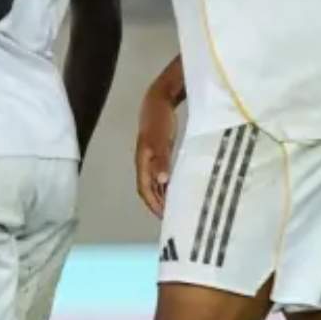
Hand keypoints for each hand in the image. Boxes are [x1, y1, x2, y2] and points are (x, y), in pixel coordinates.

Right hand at [135, 86, 178, 218]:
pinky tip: (178, 188)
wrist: (159, 101)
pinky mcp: (160, 153)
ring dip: (163, 195)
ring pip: (155, 182)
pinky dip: (168, 184)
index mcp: (142, 162)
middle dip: (158, 204)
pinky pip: (162, 174)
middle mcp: (145, 163)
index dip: (153, 204)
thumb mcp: (161, 140)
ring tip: (176, 208)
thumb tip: (162, 180)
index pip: (145, 189)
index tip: (164, 217)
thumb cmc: (159, 120)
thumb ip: (161, 159)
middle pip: (149, 189)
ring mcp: (152, 159)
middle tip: (173, 218)